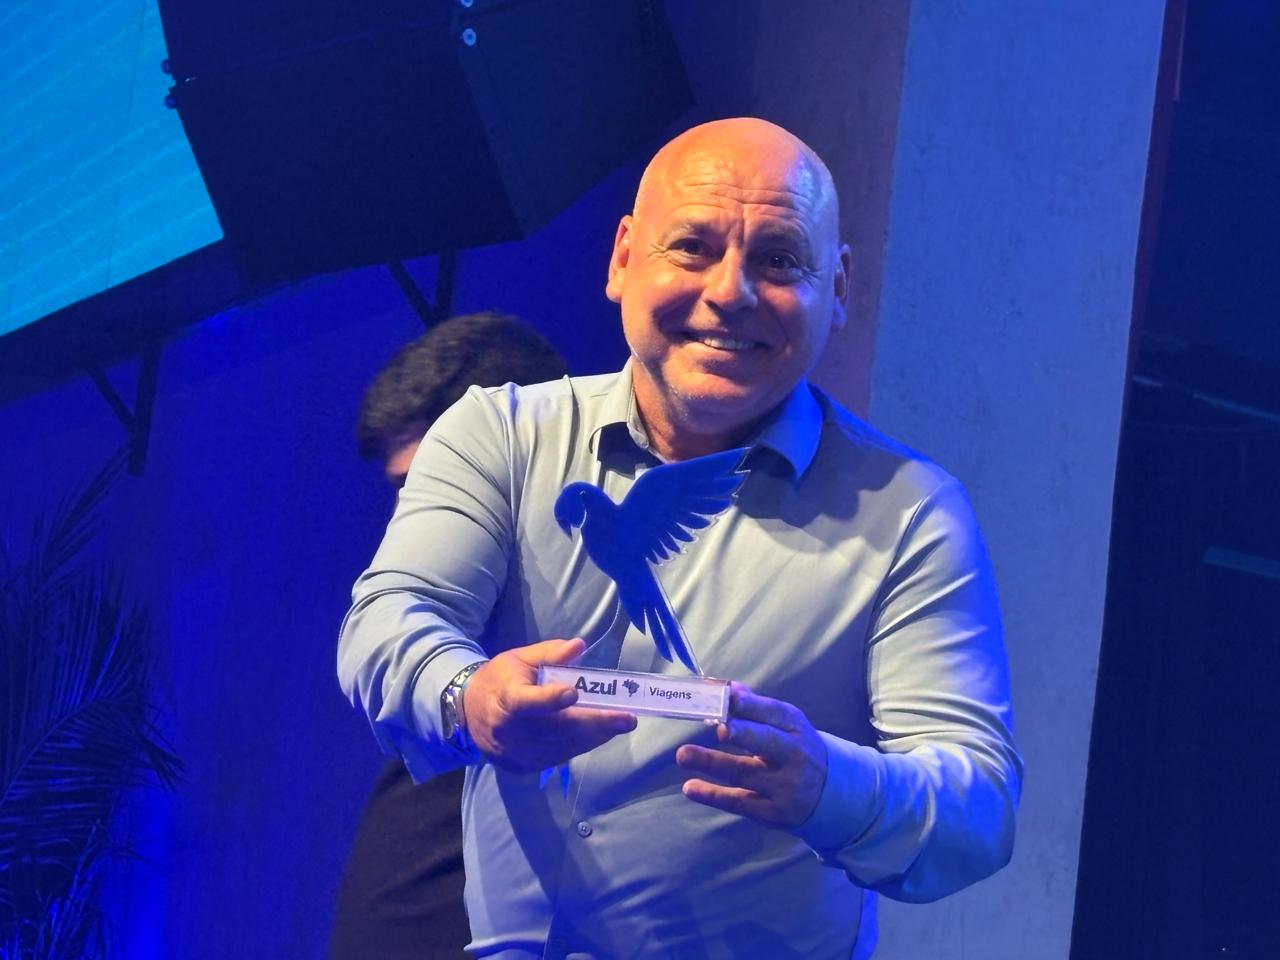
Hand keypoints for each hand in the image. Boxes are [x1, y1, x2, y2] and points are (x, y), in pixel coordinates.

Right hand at [463, 637, 636, 773]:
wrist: (468, 714)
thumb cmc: (499, 680)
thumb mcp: (519, 659)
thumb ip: (550, 653)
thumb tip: (580, 646)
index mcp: (505, 698)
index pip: (526, 702)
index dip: (549, 700)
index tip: (573, 693)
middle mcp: (509, 731)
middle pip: (555, 729)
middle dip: (595, 724)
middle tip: (626, 719)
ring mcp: (517, 753)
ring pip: (563, 746)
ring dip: (594, 735)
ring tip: (619, 723)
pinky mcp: (524, 766)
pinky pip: (559, 756)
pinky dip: (581, 744)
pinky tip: (598, 733)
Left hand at [675, 682, 826, 828]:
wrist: (830, 794)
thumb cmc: (794, 749)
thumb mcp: (785, 725)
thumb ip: (754, 707)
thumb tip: (724, 687)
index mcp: (795, 727)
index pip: (773, 713)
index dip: (751, 706)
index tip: (729, 697)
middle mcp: (793, 756)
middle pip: (767, 743)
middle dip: (744, 734)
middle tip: (720, 728)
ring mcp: (784, 786)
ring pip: (745, 773)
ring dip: (712, 763)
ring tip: (683, 754)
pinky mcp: (773, 813)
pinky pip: (739, 802)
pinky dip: (713, 795)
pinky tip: (690, 787)